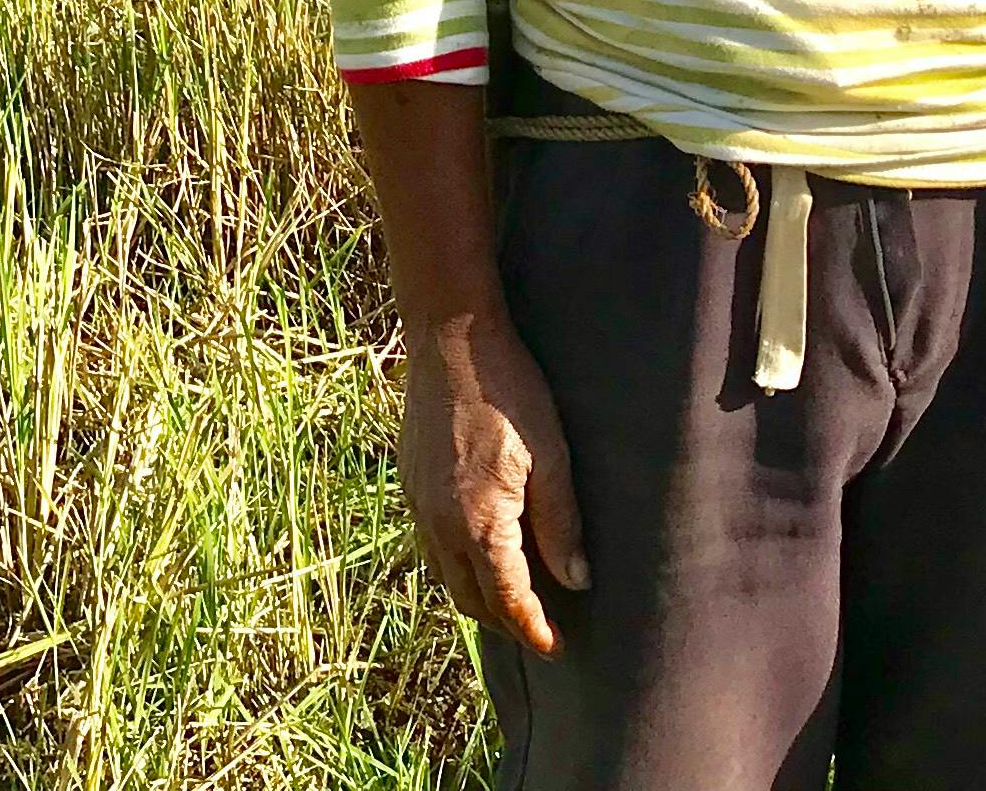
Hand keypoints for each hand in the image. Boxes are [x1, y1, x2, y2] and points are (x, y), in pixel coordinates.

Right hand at [398, 310, 587, 653]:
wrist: (449, 337)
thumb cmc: (509, 389)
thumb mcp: (551, 453)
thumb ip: (561, 523)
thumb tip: (576, 580)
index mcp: (479, 521)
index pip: (508, 598)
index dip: (533, 628)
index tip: (556, 648)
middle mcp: (440, 523)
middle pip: (470, 599)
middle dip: (505, 623)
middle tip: (538, 629)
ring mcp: (418, 504)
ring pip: (445, 577)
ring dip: (477, 598)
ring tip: (509, 601)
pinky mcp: (408, 483)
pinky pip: (430, 546)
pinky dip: (455, 566)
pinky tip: (476, 555)